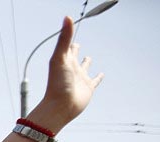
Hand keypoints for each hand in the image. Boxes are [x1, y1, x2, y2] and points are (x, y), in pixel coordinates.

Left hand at [29, 16, 103, 132]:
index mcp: (65, 60)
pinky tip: (102, 74)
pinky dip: (98, 77)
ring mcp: (80, 78)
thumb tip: (67, 17)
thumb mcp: (60, 57)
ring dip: (86, 62)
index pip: (68, 46)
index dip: (69, 38)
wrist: (61, 106)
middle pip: (75, 56)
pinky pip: (95, 81)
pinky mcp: (88, 88)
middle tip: (77, 43)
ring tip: (88, 58)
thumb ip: (64, 38)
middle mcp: (72, 68)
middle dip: (76, 49)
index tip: (70, 30)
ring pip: (84, 67)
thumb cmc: (57, 83)